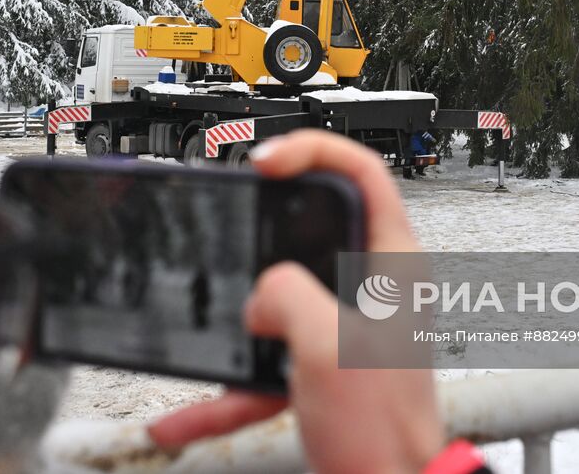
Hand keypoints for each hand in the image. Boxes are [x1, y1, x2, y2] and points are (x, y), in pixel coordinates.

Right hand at [148, 130, 444, 473]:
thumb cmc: (384, 429)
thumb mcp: (324, 344)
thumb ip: (283, 293)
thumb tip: (261, 292)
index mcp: (392, 263)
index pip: (362, 171)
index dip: (313, 150)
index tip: (265, 161)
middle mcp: (374, 286)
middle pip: (313, 224)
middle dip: (263, 226)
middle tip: (235, 213)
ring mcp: (347, 326)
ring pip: (280, 294)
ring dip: (236, 314)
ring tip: (204, 310)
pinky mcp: (323, 366)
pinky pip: (265, 361)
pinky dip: (227, 387)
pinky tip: (186, 414)